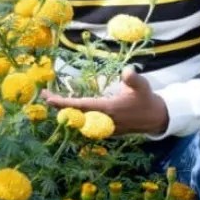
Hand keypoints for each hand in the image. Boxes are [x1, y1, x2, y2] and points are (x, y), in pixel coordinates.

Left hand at [39, 67, 168, 135]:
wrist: (155, 118)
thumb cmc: (146, 99)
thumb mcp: (143, 86)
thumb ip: (134, 79)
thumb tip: (127, 71)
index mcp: (109, 109)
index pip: (81, 106)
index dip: (64, 103)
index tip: (49, 98)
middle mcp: (103, 120)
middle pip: (75, 114)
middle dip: (59, 106)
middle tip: (44, 95)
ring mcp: (103, 126)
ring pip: (79, 119)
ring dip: (65, 110)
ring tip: (51, 99)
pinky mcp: (105, 129)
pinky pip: (86, 122)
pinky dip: (74, 115)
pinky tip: (66, 106)